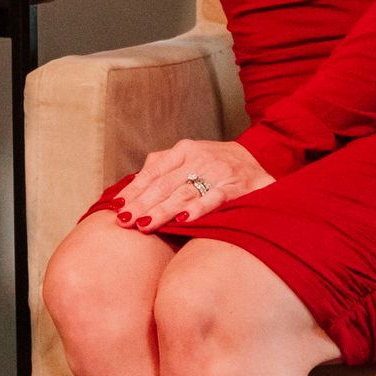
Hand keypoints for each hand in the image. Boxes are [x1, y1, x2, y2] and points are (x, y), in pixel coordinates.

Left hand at [113, 138, 273, 231]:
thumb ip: (162, 169)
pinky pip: (214, 199)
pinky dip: (198, 209)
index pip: (153, 172)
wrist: (258, 160)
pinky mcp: (235, 187)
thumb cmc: (215, 164)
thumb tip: (130, 189)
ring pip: (184, 193)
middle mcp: (198, 158)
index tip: (117, 207)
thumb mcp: (188, 158)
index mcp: (183, 150)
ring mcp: (217, 172)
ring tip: (144, 224)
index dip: (134, 190)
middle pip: (164, 184)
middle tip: (125, 221)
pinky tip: (183, 220)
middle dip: (142, 204)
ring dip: (163, 210)